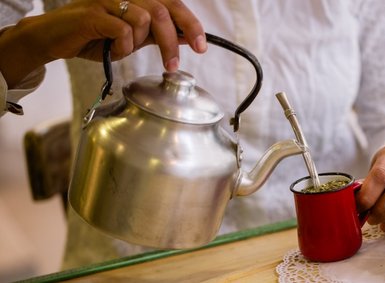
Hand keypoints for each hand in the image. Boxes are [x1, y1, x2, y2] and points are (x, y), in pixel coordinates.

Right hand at [0, 0, 205, 86]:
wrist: (56, 39)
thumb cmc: (95, 37)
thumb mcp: (134, 38)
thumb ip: (158, 34)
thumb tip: (188, 37)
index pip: (173, 4)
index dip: (191, 24)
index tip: (201, 46)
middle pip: (163, 10)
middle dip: (172, 41)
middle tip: (173, 64)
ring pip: (144, 17)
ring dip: (141, 42)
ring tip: (126, 51)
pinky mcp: (93, 12)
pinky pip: (122, 28)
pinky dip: (123, 44)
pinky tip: (114, 49)